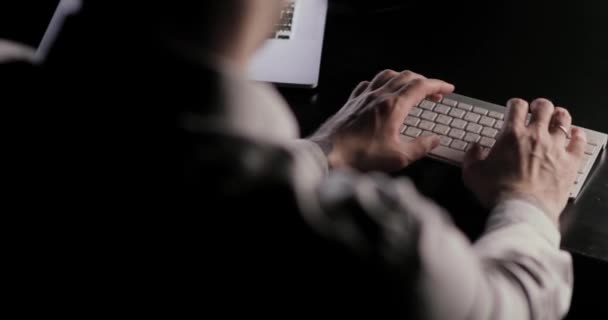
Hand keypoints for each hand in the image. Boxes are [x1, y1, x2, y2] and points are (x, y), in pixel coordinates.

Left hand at [309, 70, 454, 171]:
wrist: (327, 154)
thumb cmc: (359, 156)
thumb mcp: (398, 157)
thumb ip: (420, 147)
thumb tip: (433, 140)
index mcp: (393, 106)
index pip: (421, 86)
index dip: (438, 85)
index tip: (447, 89)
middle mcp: (378, 96)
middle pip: (407, 76)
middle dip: (424, 82)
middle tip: (433, 93)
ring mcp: (363, 97)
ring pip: (387, 75)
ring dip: (403, 77)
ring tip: (410, 87)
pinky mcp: (351, 102)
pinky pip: (368, 83)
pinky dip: (381, 83)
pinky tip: (381, 91)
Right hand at [463, 98, 586, 224]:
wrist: (521, 210)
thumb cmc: (498, 193)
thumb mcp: (472, 173)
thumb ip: (471, 156)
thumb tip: (474, 148)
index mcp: (511, 135)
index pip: (516, 106)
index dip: (515, 104)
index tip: (514, 107)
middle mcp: (535, 136)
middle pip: (544, 107)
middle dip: (540, 105)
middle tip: (537, 108)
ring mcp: (555, 147)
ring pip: (563, 120)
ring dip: (559, 116)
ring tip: (557, 117)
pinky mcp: (570, 162)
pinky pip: (579, 141)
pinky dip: (578, 135)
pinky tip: (576, 135)